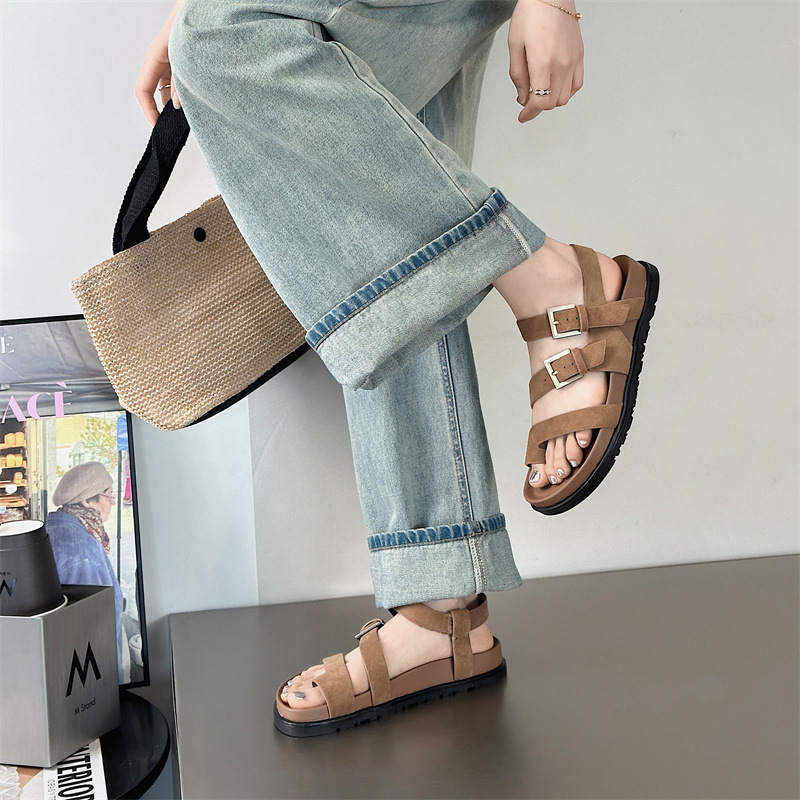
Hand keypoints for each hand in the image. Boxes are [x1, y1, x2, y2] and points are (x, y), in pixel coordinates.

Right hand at [135, 0, 184, 125]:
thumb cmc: (187, 25)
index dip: (148, 111)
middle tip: (177, 125)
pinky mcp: (181, 64)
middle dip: (166, 110)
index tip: (158, 125)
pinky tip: (196, 101)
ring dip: (178, 102)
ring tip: (191, 113)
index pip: (143, 92)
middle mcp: (160, 62)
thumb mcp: (182, 58)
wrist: (200, 10)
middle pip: (157, 94)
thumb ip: (179, 83)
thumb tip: (176, 104)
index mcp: (154, 59)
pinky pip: (179, 84)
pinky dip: (185, 94)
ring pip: (170, 90)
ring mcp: (170, 64)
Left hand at [507, 0, 583, 122]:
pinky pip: (577, 84)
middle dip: (537, 107)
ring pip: (565, 97)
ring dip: (551, 101)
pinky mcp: (580, 54)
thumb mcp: (515, 44)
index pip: (539, 102)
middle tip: (526, 101)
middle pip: (552, 103)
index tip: (522, 116)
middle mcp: (561, 64)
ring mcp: (573, 60)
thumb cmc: (530, 13)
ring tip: (540, 92)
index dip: (529, 114)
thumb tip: (522, 97)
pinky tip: (556, 87)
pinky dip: (567, 91)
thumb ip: (517, 75)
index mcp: (543, 62)